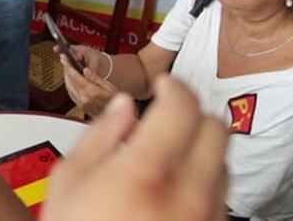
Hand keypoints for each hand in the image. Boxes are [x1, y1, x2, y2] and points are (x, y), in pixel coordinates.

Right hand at [41, 78, 228, 220]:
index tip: (163, 85)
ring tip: (170, 157)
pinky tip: (174, 192)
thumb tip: (123, 108)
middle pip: (217, 129)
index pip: (184, 105)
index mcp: (146, 172)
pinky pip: (221, 200)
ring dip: (202, 150)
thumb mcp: (67, 185)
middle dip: (193, 115)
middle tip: (169, 116)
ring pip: (224, 165)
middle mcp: (187, 195)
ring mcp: (206, 220)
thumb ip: (99, 138)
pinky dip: (204, 185)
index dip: (173, 85)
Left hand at [60, 45, 118, 116]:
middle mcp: (84, 98)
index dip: (68, 65)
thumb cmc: (114, 100)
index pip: (75, 76)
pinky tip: (70, 79)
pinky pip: (70, 93)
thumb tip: (86, 70)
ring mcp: (81, 103)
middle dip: (66, 69)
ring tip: (67, 67)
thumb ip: (96, 78)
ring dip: (66, 76)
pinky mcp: (80, 106)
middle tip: (64, 60)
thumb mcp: (109, 87)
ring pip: (68, 87)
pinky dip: (68, 84)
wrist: (115, 115)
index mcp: (91, 92)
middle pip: (70, 81)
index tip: (64, 57)